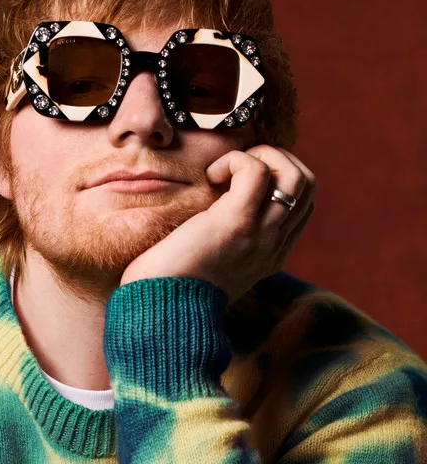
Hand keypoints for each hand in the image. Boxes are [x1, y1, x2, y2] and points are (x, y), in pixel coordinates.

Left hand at [119, 145, 316, 303]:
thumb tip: (216, 206)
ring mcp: (261, 233)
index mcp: (271, 254)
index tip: (238, 180)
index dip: (277, 177)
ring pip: (293, 174)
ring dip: (260, 155)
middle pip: (307, 183)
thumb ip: (227, 241)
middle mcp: (274, 244)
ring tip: (225, 170)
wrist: (161, 311)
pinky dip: (235, 160)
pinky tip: (210, 176)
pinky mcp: (236, 222)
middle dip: (276, 158)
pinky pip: (255, 171)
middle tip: (235, 167)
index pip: (303, 203)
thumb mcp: (211, 262)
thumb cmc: (172, 282)